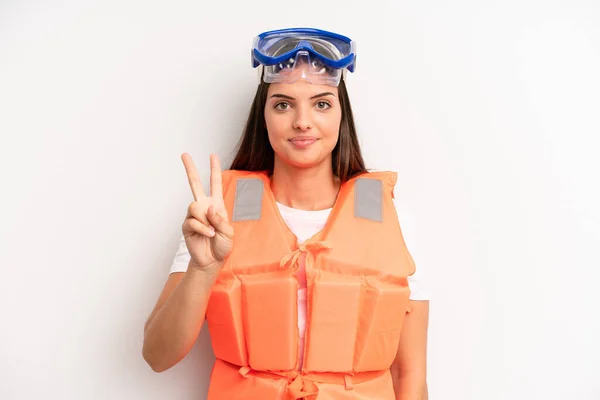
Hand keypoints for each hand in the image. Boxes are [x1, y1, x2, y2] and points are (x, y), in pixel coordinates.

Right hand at [181, 153, 232, 269]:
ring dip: (205, 220)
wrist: (212, 260)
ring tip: (211, 231)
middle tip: (184, 154)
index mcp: (216, 205)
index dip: (214, 169)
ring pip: (194, 206)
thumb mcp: (228, 233)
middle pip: (195, 184)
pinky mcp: (187, 225)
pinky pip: (192, 221)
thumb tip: (208, 208)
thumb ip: (220, 220)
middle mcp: (204, 207)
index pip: (215, 184)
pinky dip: (202, 229)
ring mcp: (194, 216)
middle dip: (190, 169)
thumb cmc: (222, 246)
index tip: (212, 155)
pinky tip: (207, 235)